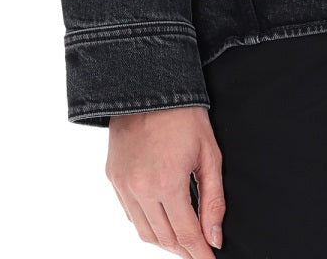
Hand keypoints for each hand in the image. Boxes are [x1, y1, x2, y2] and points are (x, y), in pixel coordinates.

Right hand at [106, 106, 225, 254]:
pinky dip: (146, 224)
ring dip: (164, 241)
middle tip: (199, 251)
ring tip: (182, 240)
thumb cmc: (185, 116)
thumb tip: (214, 237)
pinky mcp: (112, 177)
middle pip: (163, 238)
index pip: (186, 234)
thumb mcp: (209, 154)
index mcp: (167, 183)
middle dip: (184, 249)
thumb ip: (213, 199)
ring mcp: (123, 185)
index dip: (199, 254)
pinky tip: (161, 219)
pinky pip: (129, 214)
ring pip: (143, 231)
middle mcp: (140, 189)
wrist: (149, 86)